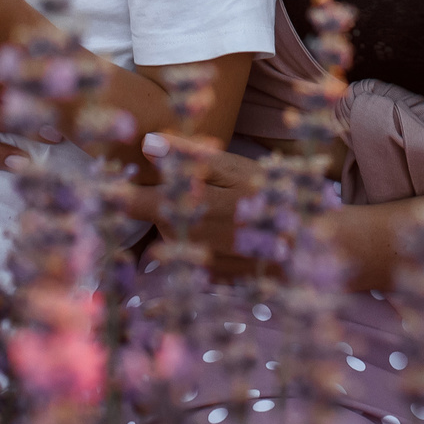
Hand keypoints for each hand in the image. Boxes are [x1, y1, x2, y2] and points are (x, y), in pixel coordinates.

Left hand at [118, 132, 276, 276]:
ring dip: (189, 223)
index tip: (110, 184)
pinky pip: (195, 257)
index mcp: (188, 207)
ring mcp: (196, 264)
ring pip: (175, 237)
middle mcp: (186, 241)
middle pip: (157, 217)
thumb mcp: (235, 168)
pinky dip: (206, 244)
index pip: (133, 202)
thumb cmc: (275, 197)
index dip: (117, 192)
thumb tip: (147, 142)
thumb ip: (189, 156)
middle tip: (207, 189)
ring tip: (227, 212)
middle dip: (170, 201)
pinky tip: (232, 235)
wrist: (313, 247)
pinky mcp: (211, 280)